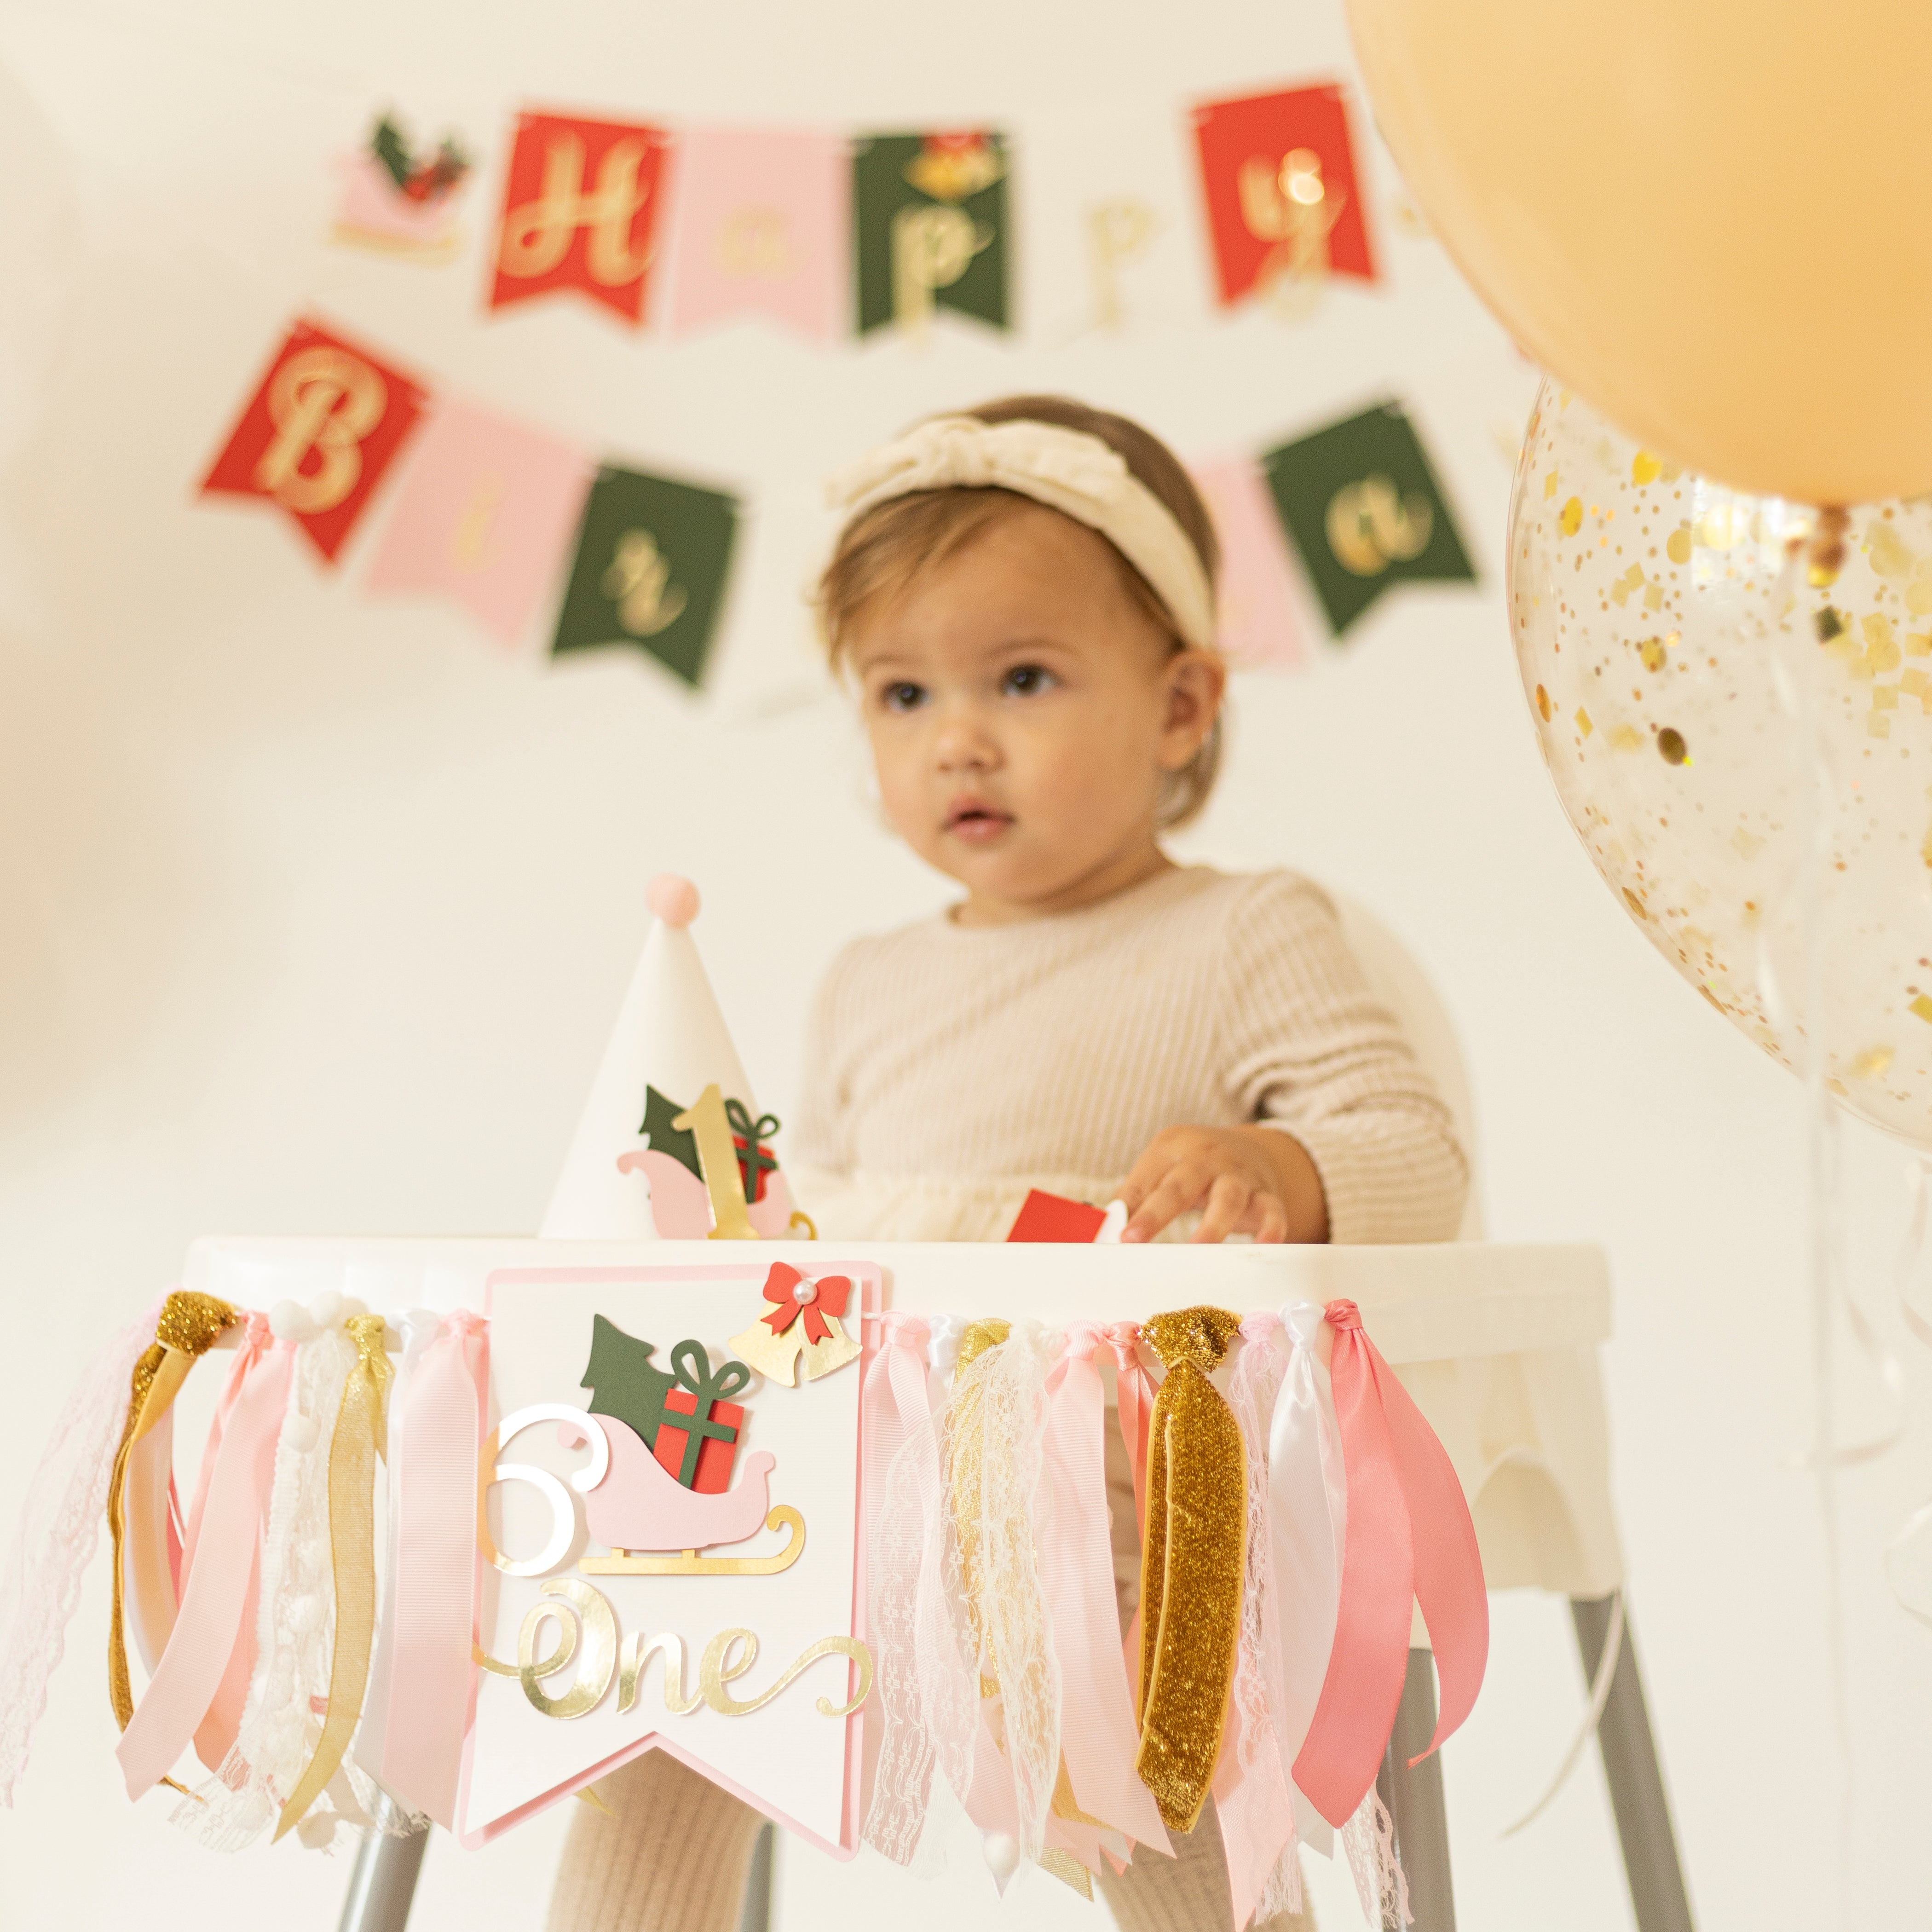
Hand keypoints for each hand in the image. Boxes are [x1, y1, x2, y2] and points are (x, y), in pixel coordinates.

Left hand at [1116, 1125, 1328, 1245]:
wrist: (1248, 1148)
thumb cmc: (1190, 1167)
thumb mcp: (1160, 1168)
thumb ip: (1134, 1197)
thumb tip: (1098, 1231)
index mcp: (1171, 1149)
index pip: (1146, 1180)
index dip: (1130, 1207)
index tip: (1117, 1236)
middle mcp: (1205, 1158)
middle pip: (1181, 1184)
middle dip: (1157, 1212)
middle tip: (1135, 1238)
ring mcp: (1238, 1175)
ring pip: (1228, 1197)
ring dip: (1213, 1224)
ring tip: (1199, 1249)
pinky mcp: (1266, 1193)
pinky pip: (1272, 1210)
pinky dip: (1271, 1228)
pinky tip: (1264, 1246)